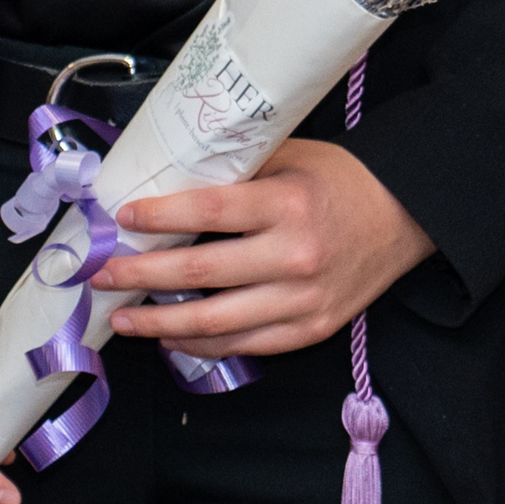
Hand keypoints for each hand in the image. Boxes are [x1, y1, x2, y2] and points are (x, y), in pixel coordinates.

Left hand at [94, 138, 432, 362]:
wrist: (402, 215)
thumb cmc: (338, 180)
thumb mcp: (289, 157)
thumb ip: (235, 171)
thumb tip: (166, 180)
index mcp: (287, 203)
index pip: (207, 213)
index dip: (158, 218)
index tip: (122, 218)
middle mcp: (294, 256)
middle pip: (199, 275)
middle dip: (140, 276)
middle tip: (102, 275)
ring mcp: (302, 301)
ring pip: (216, 324)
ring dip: (160, 324)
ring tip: (123, 317)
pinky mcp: (310, 330)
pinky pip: (245, 346)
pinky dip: (202, 346)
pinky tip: (173, 337)